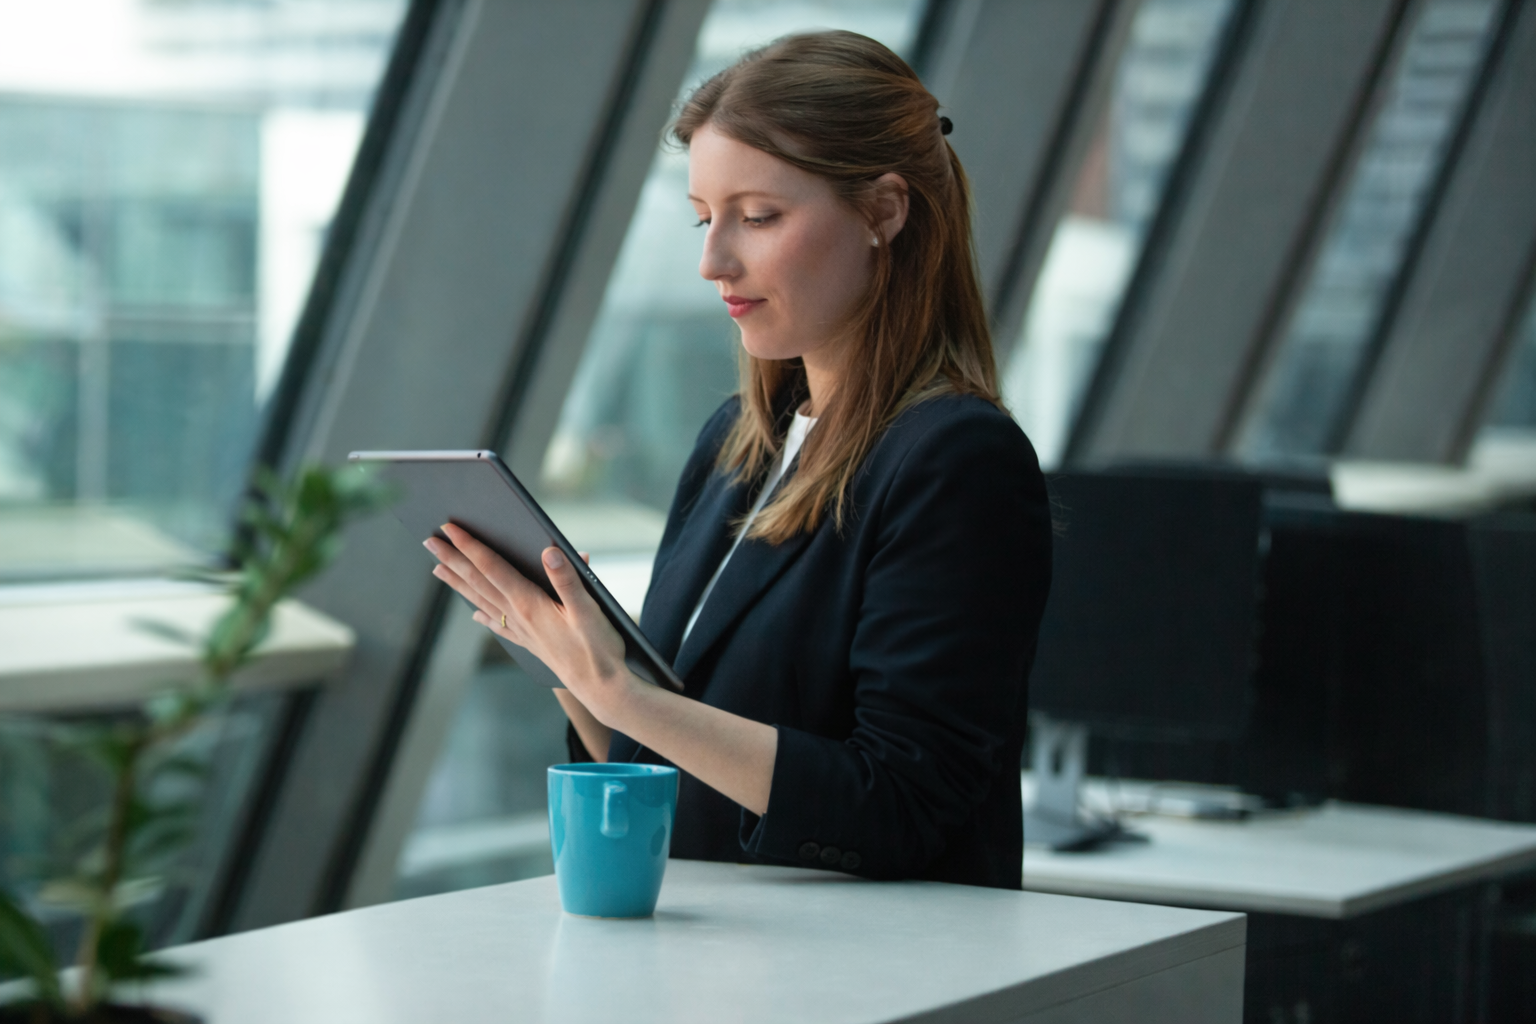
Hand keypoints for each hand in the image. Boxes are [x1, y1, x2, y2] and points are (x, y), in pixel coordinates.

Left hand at [424, 525, 635, 721]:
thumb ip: (568, 580)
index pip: (492, 568)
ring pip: (481, 601)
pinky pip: (498, 625)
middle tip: (429, 541)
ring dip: (458, 584)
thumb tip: (549, 551)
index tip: (450, 528)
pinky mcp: (530, 643)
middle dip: (453, 560)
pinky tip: (475, 615)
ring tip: (438, 570)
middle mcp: (519, 616)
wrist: (602, 687)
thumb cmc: (599, 648)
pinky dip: (483, 616)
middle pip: (478, 582)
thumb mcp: (589, 610)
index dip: (470, 546)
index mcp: (530, 604)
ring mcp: (522, 631)